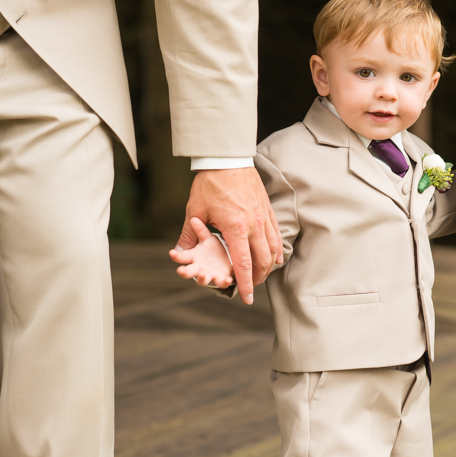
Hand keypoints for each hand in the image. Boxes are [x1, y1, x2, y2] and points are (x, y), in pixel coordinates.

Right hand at [170, 218, 234, 288]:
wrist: (227, 258)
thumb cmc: (213, 248)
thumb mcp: (208, 237)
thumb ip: (201, 230)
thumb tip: (193, 219)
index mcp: (193, 256)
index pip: (181, 256)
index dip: (176, 255)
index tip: (171, 253)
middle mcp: (198, 267)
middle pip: (188, 271)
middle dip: (184, 272)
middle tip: (180, 271)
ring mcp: (209, 274)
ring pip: (203, 279)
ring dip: (202, 279)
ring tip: (203, 275)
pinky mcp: (221, 278)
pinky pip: (221, 281)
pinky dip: (224, 281)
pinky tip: (227, 279)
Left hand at [177, 167, 282, 304]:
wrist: (228, 158)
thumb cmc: (210, 183)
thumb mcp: (195, 209)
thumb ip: (189, 233)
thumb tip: (179, 252)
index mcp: (235, 228)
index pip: (244, 264)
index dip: (246, 284)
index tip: (247, 298)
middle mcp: (254, 225)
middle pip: (262, 261)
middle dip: (258, 279)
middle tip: (252, 289)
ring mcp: (264, 217)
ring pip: (273, 249)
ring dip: (268, 266)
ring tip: (262, 275)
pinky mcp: (268, 209)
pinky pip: (276, 235)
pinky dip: (276, 249)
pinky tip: (274, 256)